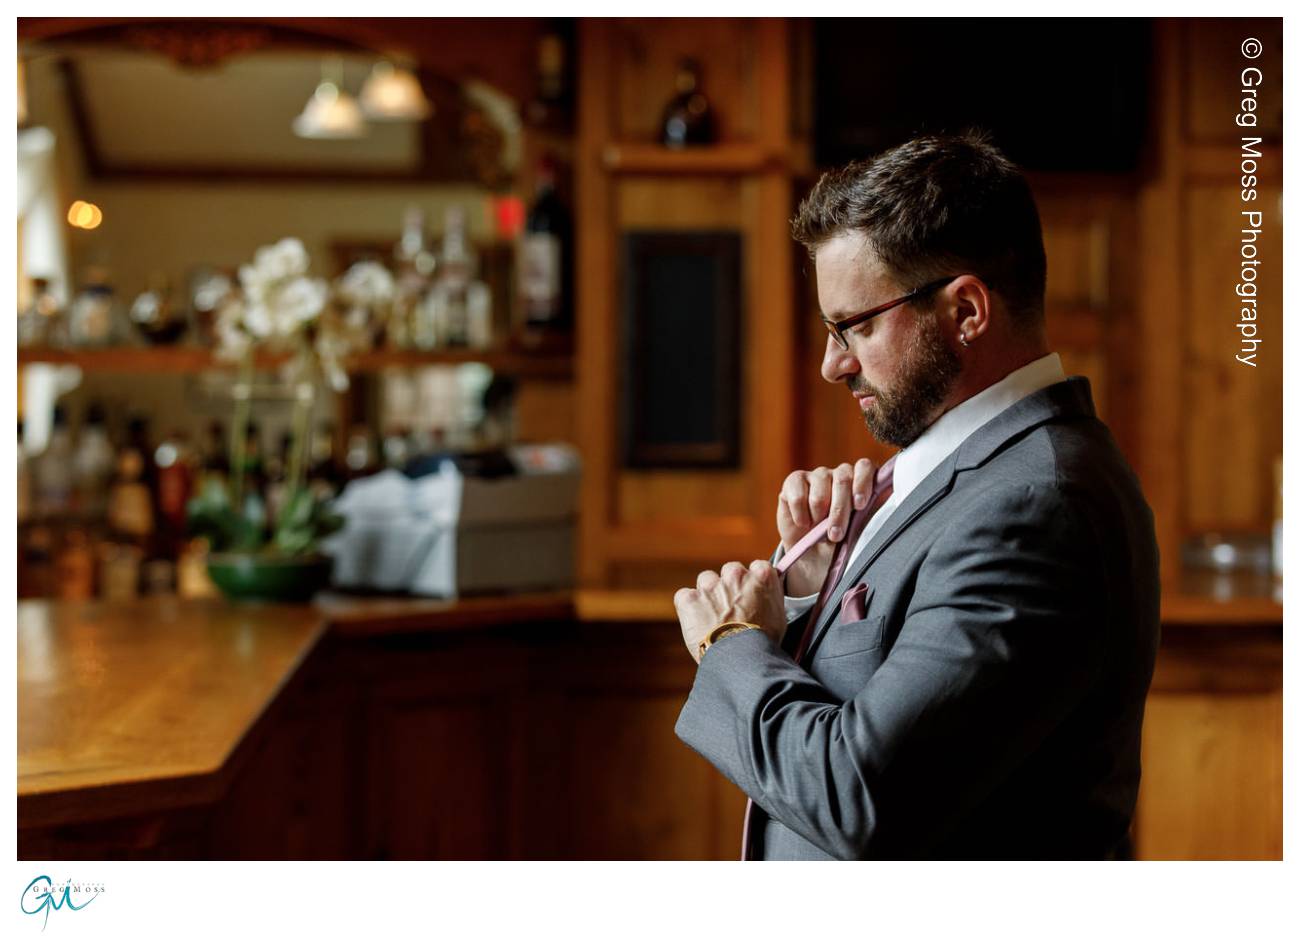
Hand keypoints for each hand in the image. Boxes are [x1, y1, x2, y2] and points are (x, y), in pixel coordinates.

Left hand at [675, 560, 785, 663]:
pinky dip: (689, 608)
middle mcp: (735, 575)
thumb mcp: (779, 617)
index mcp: (761, 576)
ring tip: (713, 619)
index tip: (751, 594)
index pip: (757, 567)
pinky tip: (697, 624)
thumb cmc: (762, 643)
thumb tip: (768, 592)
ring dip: (708, 595)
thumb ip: (771, 597)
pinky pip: (685, 597)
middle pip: (730, 571)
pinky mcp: (689, 599)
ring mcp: (710, 586)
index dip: (753, 582)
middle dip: (730, 586)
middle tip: (731, 609)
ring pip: (706, 580)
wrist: (740, 658)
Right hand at [777, 459, 876, 596]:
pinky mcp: (794, 481)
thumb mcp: (860, 530)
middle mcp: (840, 474)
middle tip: (835, 535)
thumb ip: (874, 511)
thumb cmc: (842, 542)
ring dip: (818, 514)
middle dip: (839, 510)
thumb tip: (891, 493)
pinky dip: (800, 512)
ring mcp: (816, 476)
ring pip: (820, 485)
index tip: (859, 505)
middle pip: (843, 479)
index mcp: (860, 482)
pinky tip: (803, 523)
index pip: (864, 467)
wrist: (812, 556)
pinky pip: (798, 492)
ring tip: (816, 530)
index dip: (862, 482)